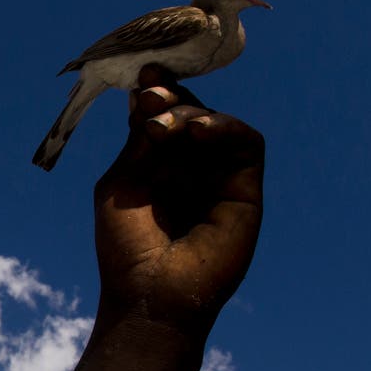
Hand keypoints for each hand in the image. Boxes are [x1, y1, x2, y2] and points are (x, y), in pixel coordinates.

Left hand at [92, 63, 264, 336]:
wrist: (150, 295)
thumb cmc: (127, 247)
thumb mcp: (123, 182)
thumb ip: (140, 139)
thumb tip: (146, 90)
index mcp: (159, 163)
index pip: (163, 113)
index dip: (156, 91)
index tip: (142, 74)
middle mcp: (192, 166)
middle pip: (191, 111)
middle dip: (171, 97)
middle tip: (151, 93)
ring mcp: (220, 177)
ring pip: (218, 123)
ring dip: (192, 111)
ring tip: (165, 124)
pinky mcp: (246, 190)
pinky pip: (247, 143)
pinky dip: (225, 127)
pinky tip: (198, 129)